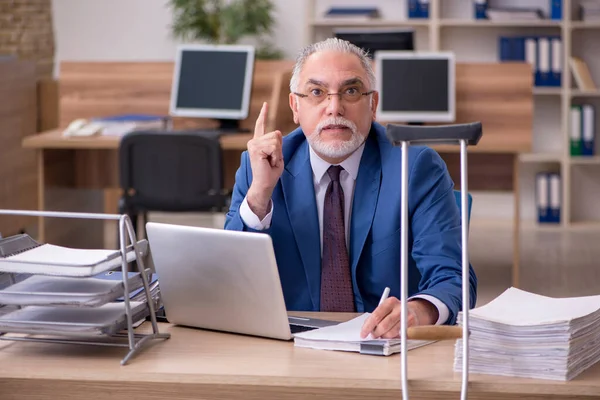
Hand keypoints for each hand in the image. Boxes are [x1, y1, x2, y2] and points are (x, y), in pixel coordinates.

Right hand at [246, 102, 283, 218]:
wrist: (265, 183)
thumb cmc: (271, 172)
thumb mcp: (278, 155)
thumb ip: (278, 143)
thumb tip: (277, 132)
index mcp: (259, 142)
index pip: (261, 125)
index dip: (263, 114)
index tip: (265, 104)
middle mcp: (254, 141)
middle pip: (276, 134)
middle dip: (279, 148)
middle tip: (272, 160)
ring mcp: (253, 144)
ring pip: (275, 140)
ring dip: (277, 153)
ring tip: (270, 161)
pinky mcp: (255, 148)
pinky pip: (273, 146)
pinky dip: (275, 155)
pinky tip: (268, 162)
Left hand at [360, 298, 437, 338]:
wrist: (413, 311)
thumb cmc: (394, 312)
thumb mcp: (384, 309)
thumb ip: (375, 317)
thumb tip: (366, 330)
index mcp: (390, 301)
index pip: (376, 316)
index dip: (368, 326)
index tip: (363, 334)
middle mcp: (400, 308)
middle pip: (383, 326)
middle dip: (376, 333)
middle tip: (373, 335)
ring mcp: (408, 318)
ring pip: (391, 333)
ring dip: (384, 337)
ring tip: (383, 334)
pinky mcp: (413, 327)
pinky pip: (399, 337)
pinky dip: (393, 338)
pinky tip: (392, 334)